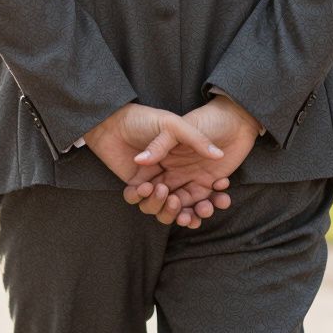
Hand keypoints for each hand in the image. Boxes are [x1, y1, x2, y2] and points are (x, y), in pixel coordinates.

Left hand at [85, 103, 225, 217]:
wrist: (113, 119)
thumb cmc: (146, 119)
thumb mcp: (174, 125)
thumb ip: (196, 140)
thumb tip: (219, 156)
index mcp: (185, 167)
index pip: (200, 193)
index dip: (210, 201)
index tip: (218, 201)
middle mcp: (170, 178)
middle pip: (182, 207)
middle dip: (188, 213)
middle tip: (188, 212)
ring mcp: (152, 183)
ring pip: (161, 209)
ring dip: (164, 207)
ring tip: (162, 190)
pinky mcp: (134, 185)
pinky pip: (139, 201)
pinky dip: (142, 198)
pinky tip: (144, 186)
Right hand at [137, 95, 261, 227]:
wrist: (234, 117)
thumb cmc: (203, 119)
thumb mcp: (176, 127)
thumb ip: (159, 145)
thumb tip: (138, 161)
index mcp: (160, 164)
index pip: (147, 191)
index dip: (150, 198)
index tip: (161, 192)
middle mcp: (173, 175)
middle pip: (164, 205)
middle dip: (171, 211)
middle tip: (181, 206)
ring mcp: (191, 180)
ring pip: (186, 207)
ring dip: (193, 214)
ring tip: (205, 208)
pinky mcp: (209, 183)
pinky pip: (206, 201)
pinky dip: (213, 203)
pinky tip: (222, 194)